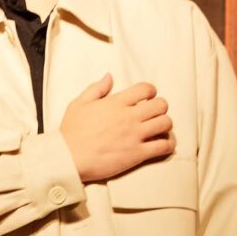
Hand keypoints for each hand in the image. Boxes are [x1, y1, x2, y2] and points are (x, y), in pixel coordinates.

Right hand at [59, 73, 174, 182]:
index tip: (148, 98)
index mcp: (116, 102)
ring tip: (160, 129)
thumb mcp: (79, 104)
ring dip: (165, 125)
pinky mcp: (137, 154)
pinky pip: (163, 147)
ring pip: (165, 123)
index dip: (151, 92)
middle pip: (161, 105)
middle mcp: (129, 116)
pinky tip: (165, 145)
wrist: (68, 158)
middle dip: (161, 108)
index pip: (146, 89)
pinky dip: (168, 145)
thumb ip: (96, 88)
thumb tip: (109, 76)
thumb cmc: (71, 132)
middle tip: (154, 114)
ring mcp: (135, 135)